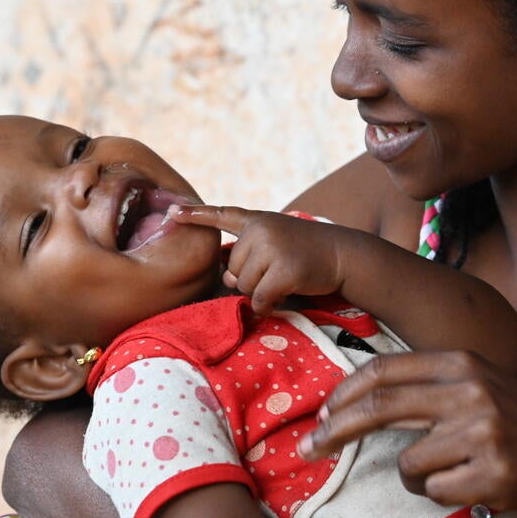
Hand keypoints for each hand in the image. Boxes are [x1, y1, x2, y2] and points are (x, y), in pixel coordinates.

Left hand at [170, 205, 367, 314]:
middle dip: (251, 279)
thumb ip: (250, 252)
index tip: (172, 211)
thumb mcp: (277, 238)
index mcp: (257, 220)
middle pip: (232, 270)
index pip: (222, 215)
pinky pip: (259, 300)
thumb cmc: (308, 251)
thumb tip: (228, 280)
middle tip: (278, 270)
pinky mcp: (284, 270)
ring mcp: (272, 248)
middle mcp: (261, 230)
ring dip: (261, 292)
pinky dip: (268, 305)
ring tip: (285, 278)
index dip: (195, 215)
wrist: (344, 254)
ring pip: (245, 286)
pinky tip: (284, 295)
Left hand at [301, 351, 516, 517]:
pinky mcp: (492, 473)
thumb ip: (431, 386)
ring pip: (409, 464)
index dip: (345, 394)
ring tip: (455, 476)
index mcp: (463, 362)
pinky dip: (444, 497)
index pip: (384, 370)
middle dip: (335, 431)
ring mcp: (482, 432)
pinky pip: (435, 493)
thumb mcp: (482, 388)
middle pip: (379, 406)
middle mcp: (470, 390)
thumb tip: (357, 400)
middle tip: (307, 450)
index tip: (323, 415)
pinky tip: (477, 488)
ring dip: (418, 479)